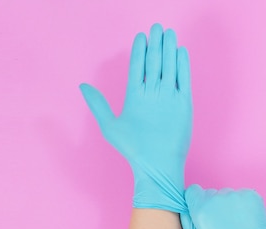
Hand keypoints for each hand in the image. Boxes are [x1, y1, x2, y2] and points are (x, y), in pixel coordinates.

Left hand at [79, 23, 192, 212]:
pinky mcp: (184, 103)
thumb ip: (98, 104)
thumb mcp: (109, 125)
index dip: (139, 51)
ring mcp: (169, 97)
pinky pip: (184, 79)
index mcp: (135, 96)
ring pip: (169, 67)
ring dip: (169, 50)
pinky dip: (183, 65)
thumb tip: (81, 86)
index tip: (140, 36)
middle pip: (154, 63)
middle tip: (156, 27)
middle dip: (155, 45)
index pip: (137, 67)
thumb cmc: (132, 149)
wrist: (156, 165)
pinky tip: (181, 51)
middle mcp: (153, 94)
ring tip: (168, 33)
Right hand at [180, 184, 265, 228]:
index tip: (202, 212)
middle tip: (220, 223)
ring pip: (225, 194)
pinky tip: (245, 220)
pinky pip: (240, 195)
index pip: (192, 190)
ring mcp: (236, 195)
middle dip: (211, 204)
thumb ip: (186, 221)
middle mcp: (218, 198)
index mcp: (201, 209)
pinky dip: (242, 204)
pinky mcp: (251, 195)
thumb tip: (183, 206)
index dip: (195, 201)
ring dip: (227, 204)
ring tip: (234, 224)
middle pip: (209, 192)